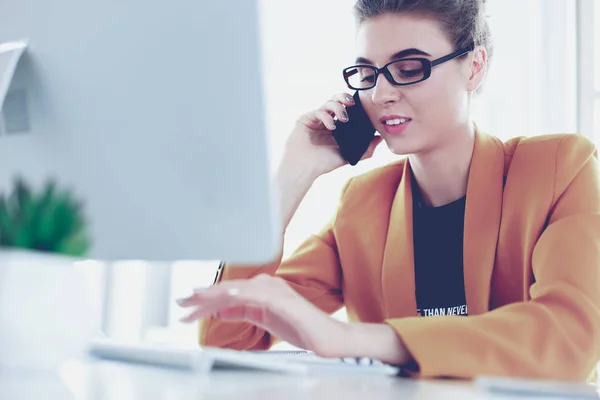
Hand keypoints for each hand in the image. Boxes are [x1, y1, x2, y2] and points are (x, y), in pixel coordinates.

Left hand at [177, 274, 347, 356]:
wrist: (327, 336)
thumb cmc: (300, 327)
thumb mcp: (264, 320)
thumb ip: (243, 312)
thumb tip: (220, 311)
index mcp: (263, 288)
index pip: (229, 292)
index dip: (205, 299)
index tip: (186, 306)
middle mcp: (267, 284)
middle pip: (228, 288)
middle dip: (202, 296)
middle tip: (180, 302)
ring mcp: (275, 290)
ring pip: (237, 290)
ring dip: (213, 296)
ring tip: (193, 301)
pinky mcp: (282, 299)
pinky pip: (256, 295)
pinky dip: (238, 295)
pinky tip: (223, 298)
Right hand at [284, 92, 382, 179]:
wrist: (304, 168)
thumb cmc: (323, 163)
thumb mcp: (348, 155)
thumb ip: (365, 149)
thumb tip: (380, 138)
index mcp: (336, 126)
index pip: (346, 109)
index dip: (354, 105)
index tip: (363, 107)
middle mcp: (326, 119)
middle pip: (337, 100)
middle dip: (345, 98)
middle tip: (353, 103)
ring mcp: (316, 118)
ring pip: (328, 103)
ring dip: (338, 107)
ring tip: (344, 119)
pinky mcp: (306, 119)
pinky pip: (318, 111)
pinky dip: (326, 116)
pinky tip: (331, 126)